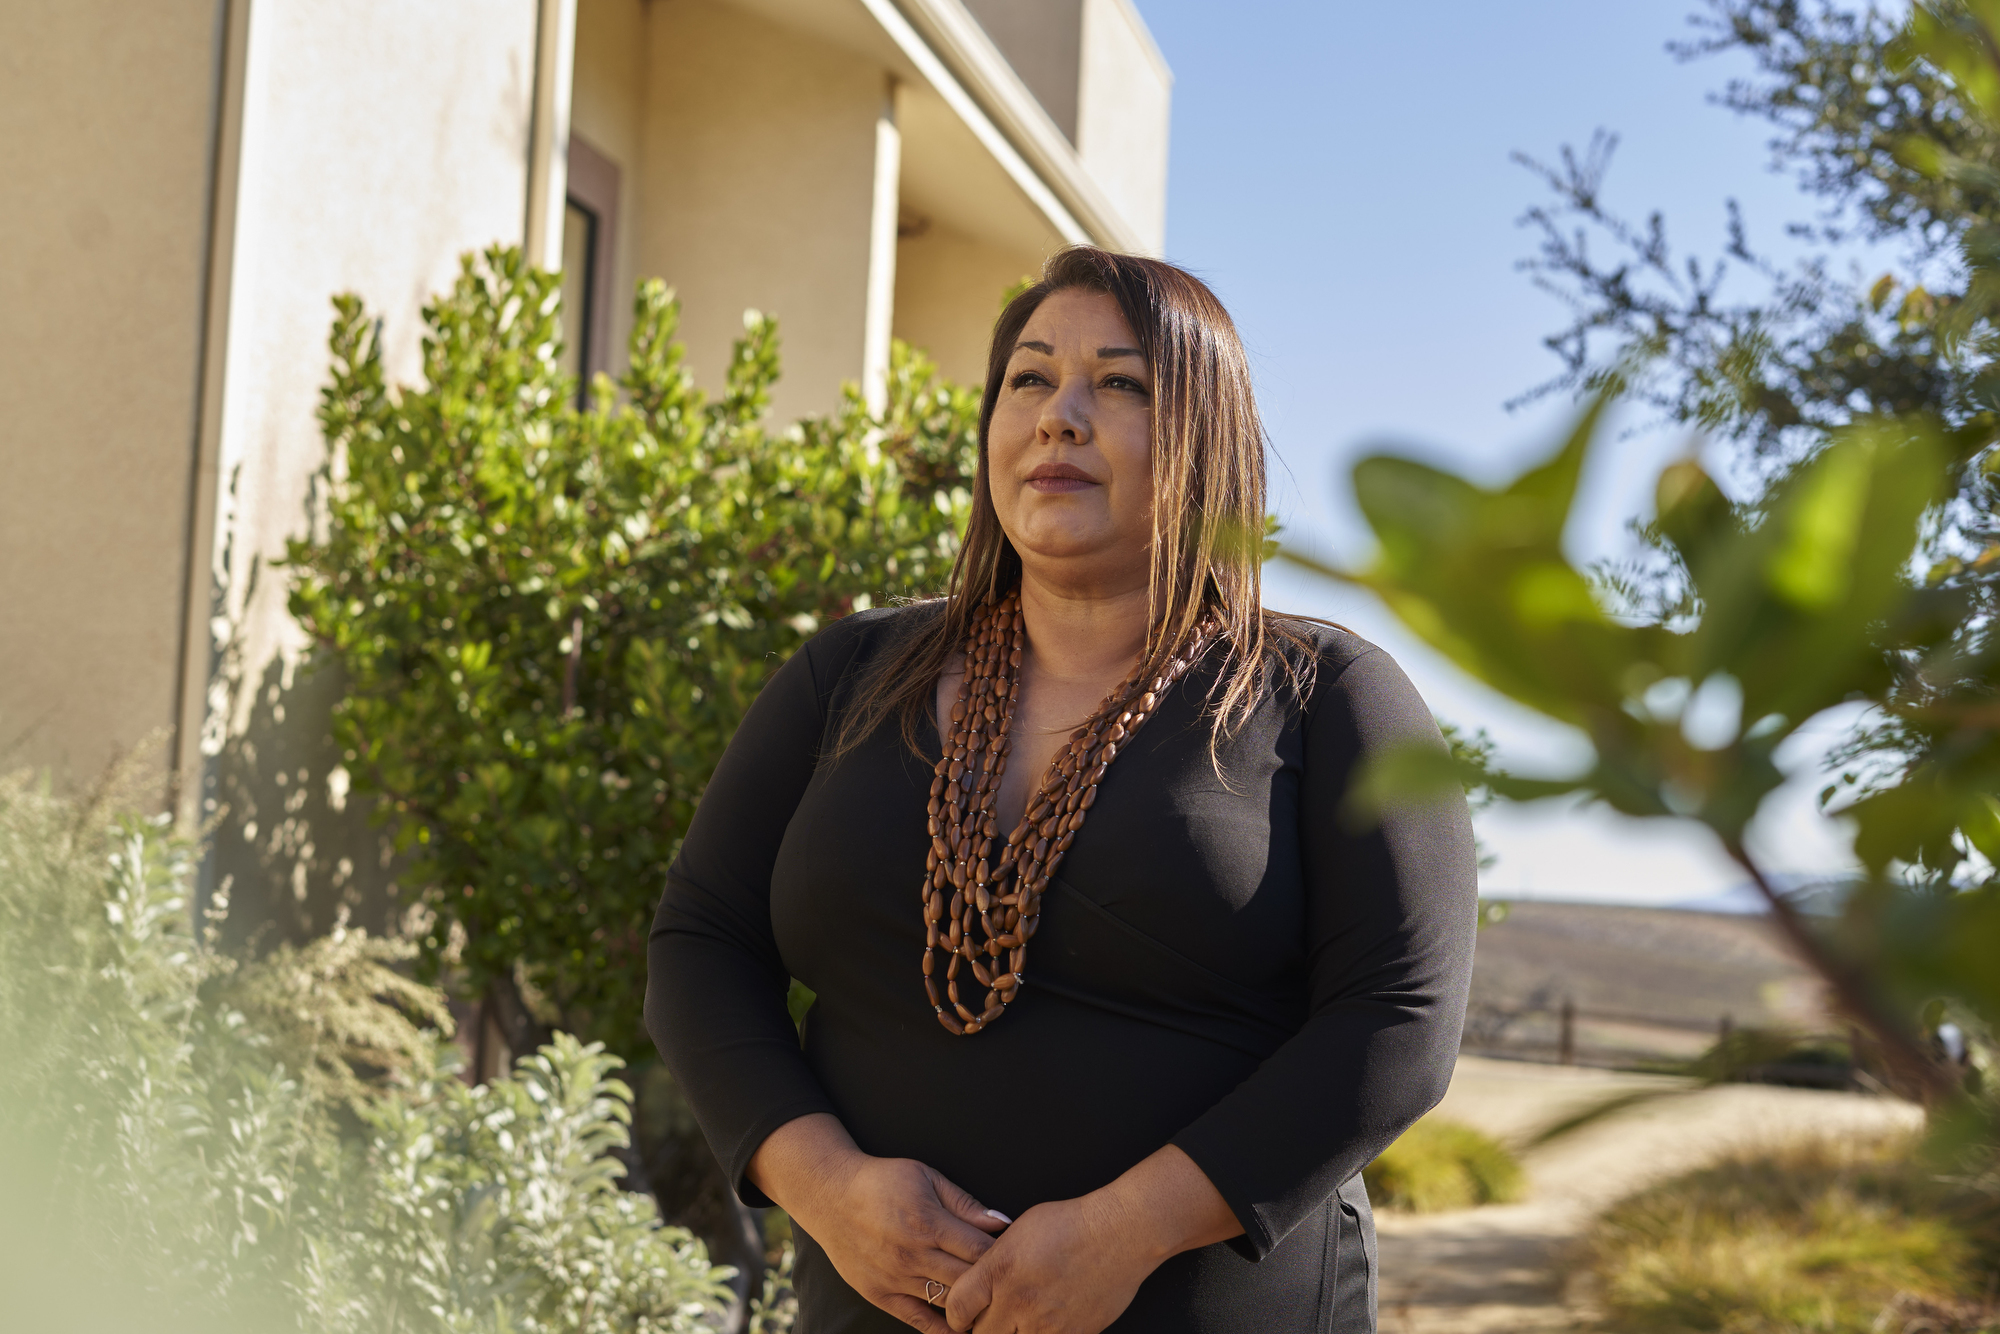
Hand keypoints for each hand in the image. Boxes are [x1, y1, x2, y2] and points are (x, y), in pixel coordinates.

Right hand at [749, 1114, 1009, 1332]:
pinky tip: (962, 1329)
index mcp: (927, 1222)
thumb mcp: (926, 1178)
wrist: (829, 1195)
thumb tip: (1001, 1221)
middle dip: (993, 1282)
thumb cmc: (882, 1181)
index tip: (1018, 1258)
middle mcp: (912, 1255)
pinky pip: (917, 1320)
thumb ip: (964, 1203)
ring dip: (972, 1307)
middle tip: (1012, 1284)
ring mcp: (895, 1278)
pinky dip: (942, 1329)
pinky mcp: (880, 1294)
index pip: (979, 1250)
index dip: (1004, 1256)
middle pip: (968, 1279)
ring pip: (946, 1303)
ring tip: (995, 1307)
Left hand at [942, 1195, 1149, 1333]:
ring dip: (1013, 1333)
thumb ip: (995, 1261)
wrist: (1121, 1233)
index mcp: (1001, 1270)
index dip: (955, 1316)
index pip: (958, 1309)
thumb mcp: (1019, 1231)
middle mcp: (1019, 1300)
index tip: (962, 1316)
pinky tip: (1049, 1321)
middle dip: (982, 1329)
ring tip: (1021, 1319)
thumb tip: (979, 1281)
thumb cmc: (1072, 1223)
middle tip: (990, 1320)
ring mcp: (1047, 1323)